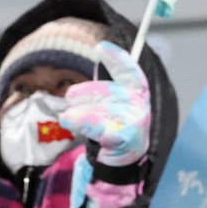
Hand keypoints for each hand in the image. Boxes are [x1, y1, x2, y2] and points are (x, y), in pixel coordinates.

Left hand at [60, 41, 151, 171]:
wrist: (122, 161)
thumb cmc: (114, 127)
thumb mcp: (111, 103)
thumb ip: (104, 86)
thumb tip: (97, 61)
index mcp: (138, 92)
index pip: (130, 71)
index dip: (117, 58)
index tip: (101, 46)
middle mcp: (140, 105)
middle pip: (108, 91)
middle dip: (85, 92)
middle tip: (69, 96)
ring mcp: (134, 122)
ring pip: (99, 109)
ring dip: (79, 112)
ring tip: (68, 116)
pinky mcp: (123, 137)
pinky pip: (97, 125)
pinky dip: (79, 121)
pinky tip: (67, 119)